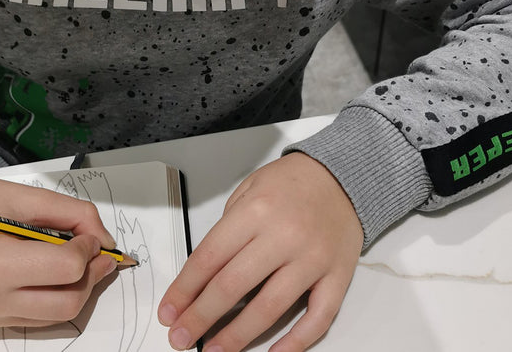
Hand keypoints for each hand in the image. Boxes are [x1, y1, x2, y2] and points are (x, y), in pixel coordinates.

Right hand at [0, 170, 117, 326]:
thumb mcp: (20, 195)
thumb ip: (68, 212)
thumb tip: (103, 238)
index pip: (64, 269)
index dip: (88, 248)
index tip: (90, 233)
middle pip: (68, 302)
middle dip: (93, 274)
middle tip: (98, 249)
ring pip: (59, 316)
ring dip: (81, 287)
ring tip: (83, 258)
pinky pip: (42, 317)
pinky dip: (61, 295)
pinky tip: (62, 270)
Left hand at [158, 152, 362, 351]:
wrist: (341, 176)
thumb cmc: (290, 182)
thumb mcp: (249, 189)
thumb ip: (228, 228)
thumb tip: (204, 273)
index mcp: (256, 211)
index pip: (209, 258)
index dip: (184, 289)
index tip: (169, 310)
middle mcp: (283, 236)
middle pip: (233, 286)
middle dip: (201, 317)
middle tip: (181, 338)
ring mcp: (312, 259)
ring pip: (270, 308)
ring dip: (237, 336)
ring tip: (214, 350)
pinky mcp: (338, 276)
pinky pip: (318, 318)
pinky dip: (296, 342)